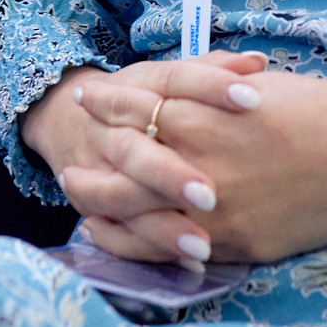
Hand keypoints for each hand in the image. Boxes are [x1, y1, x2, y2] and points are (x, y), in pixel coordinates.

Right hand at [21, 51, 266, 268]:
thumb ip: (211, 70)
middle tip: (210, 194)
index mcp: (138, 86)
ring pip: (121, 197)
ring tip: (203, 245)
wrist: (69, 118)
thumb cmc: (143, 98)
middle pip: (137, 150)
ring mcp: (98, 170)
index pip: (174, 80)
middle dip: (169, 173)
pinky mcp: (94, 206)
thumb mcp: (169, 77)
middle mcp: (113, 127)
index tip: (252, 100)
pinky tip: (191, 265)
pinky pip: (118, 232)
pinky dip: (150, 249)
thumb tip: (258, 62)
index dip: (211, 86)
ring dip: (161, 225)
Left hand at [76, 66, 326, 265]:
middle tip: (68, 164)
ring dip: (99, 207)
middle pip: (118, 164)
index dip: (105, 102)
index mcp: (198, 111)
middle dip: (89, 162)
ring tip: (80, 203)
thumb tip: (177, 93)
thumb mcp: (255, 87)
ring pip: (132, 212)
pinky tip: (120, 239)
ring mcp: (208, 206)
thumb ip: (208, 91)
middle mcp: (193, 159)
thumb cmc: (320, 111)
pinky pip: (167, 249)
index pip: (133, 105)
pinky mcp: (230, 242)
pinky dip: (135, 243)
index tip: (86, 97)